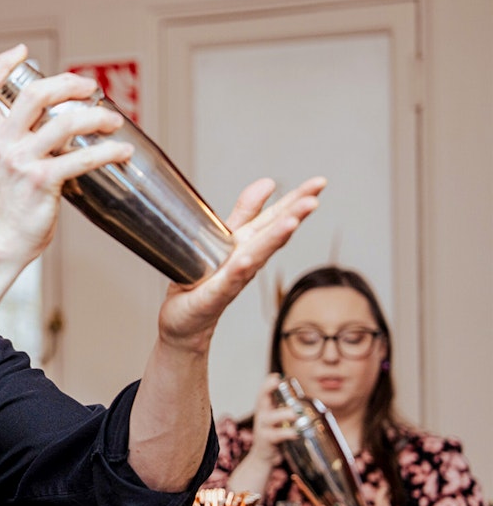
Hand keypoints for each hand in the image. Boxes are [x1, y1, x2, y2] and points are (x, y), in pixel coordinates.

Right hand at [0, 44, 133, 265]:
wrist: (2, 240)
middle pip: (34, 94)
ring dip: (97, 117)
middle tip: (90, 87)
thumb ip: (18, 137)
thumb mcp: (0, 163)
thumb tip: (55, 116)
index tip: (22, 51)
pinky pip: (82, 158)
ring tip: (113, 120)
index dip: (1, 63)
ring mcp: (21, 161)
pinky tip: (122, 151)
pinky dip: (108, 151)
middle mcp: (1, 143)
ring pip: (65, 123)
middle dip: (69, 84)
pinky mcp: (42, 181)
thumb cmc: (9, 204)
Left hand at [156, 176, 325, 352]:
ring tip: (291, 222)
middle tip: (314, 200)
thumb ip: (245, 213)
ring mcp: (230, 280)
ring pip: (255, 257)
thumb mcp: (224, 240)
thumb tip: (269, 182)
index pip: (275, 219)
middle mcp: (245, 262)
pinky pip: (225, 283)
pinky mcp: (211, 297)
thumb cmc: (205, 283)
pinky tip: (246, 260)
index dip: (296, 200)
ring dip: (273, 240)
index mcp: (247, 245)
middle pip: (271, 236)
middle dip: (293, 216)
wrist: (186, 324)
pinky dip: (236, 272)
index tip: (320, 182)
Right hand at [225, 373, 299, 496]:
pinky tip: (296, 433)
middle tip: (276, 381)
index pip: (264, 392)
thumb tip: (325, 410)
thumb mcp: (282, 423)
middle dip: (267, 388)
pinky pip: (275, 436)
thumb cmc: (277, 438)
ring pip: (269, 417)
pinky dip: (286, 433)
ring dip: (282, 414)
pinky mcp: (266, 441)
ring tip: (295, 414)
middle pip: (261, 398)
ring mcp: (262, 428)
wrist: (263, 459)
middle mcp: (262, 416)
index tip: (277, 376)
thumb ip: (295, 415)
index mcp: (266, 409)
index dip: (268, 383)